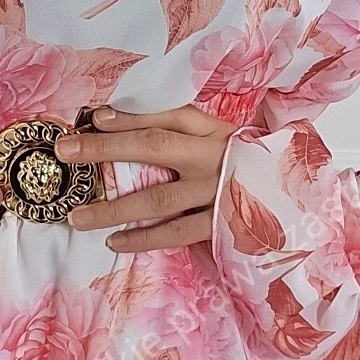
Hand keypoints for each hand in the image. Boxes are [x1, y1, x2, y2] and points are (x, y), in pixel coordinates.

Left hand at [55, 103, 235, 251]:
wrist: (294, 196)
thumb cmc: (244, 161)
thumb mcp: (215, 134)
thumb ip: (168, 123)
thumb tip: (107, 118)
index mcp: (213, 132)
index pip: (164, 118)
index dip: (125, 118)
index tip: (88, 119)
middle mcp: (213, 158)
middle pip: (154, 148)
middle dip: (105, 150)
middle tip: (66, 154)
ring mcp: (218, 194)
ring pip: (159, 199)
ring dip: (115, 207)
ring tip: (78, 216)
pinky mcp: (222, 227)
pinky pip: (177, 234)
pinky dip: (144, 239)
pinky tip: (115, 242)